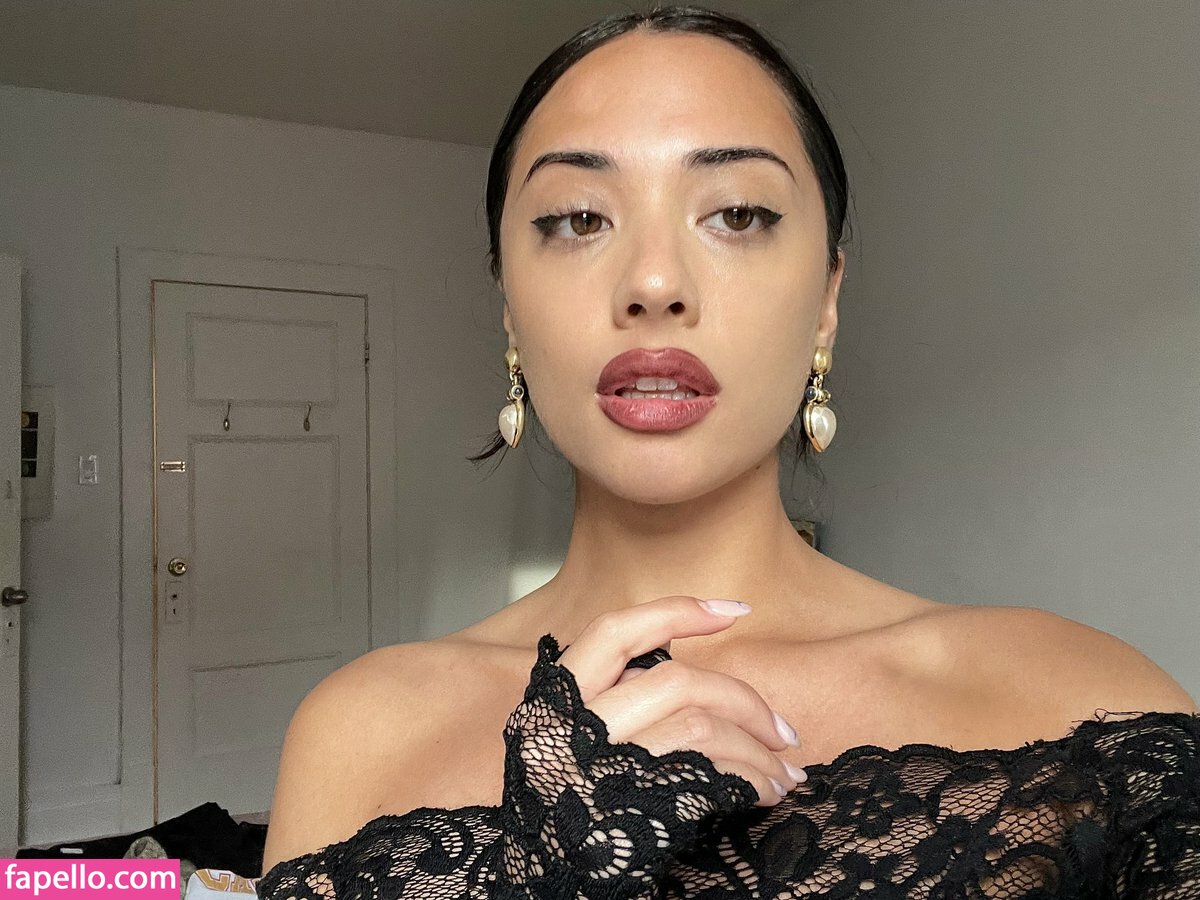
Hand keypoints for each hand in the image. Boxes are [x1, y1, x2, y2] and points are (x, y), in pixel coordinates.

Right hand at [555, 595, 804, 806]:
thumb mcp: (568, 741)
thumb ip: (611, 701)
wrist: (540, 885)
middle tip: (783, 731)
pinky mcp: (632, 806)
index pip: (616, 632)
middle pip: (676, 681)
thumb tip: (693, 677)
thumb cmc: (565, 810)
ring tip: (784, 771)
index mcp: (555, 700)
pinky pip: (707, 774)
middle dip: (744, 700)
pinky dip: (749, 779)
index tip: (736, 611)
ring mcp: (602, 767)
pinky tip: (766, 791)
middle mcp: (573, 727)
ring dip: (757, 748)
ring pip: (699, 726)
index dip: (677, 613)